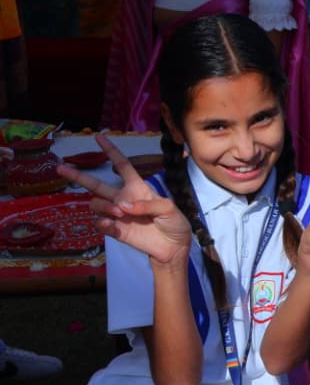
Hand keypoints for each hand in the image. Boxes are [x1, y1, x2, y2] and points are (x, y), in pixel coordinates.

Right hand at [55, 134, 190, 266]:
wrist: (173, 247)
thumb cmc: (174, 222)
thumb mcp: (168, 208)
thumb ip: (148, 205)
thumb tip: (122, 206)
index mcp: (137, 188)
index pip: (122, 165)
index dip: (111, 151)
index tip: (99, 137)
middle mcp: (123, 199)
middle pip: (96, 184)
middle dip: (78, 176)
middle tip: (60, 167)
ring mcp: (117, 215)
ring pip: (96, 204)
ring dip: (104, 206)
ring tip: (120, 213)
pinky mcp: (115, 230)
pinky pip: (100, 224)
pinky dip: (102, 223)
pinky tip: (111, 224)